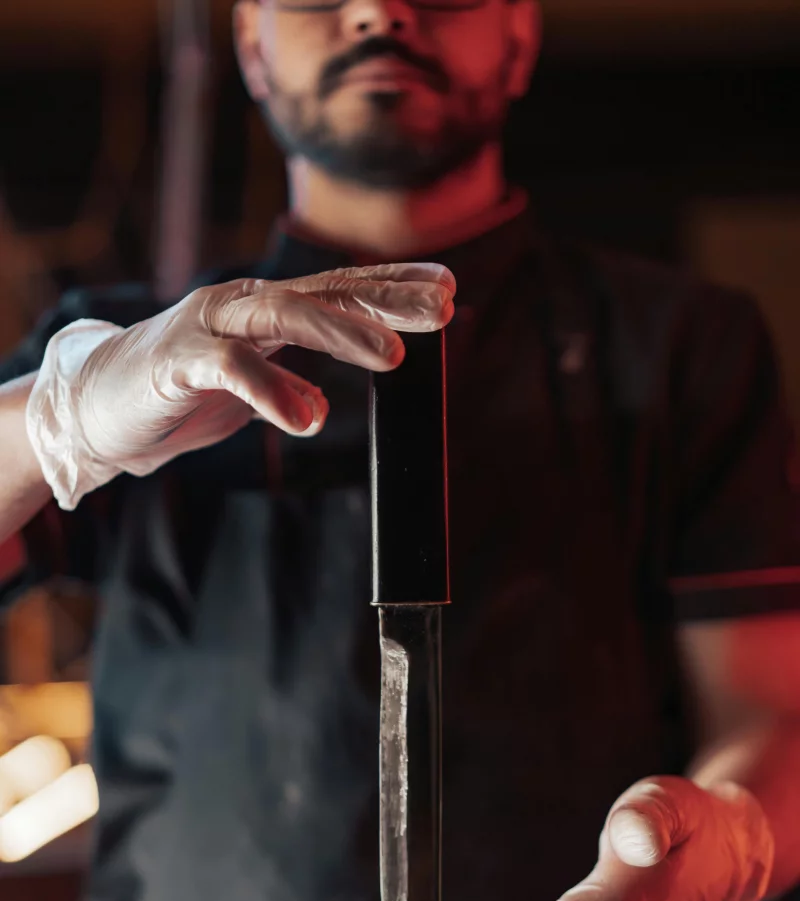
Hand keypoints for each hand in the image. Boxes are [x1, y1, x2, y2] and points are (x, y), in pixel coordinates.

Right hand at [26, 262, 454, 508]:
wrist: (97, 405)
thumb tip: (321, 410)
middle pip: (324, 292)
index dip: (393, 287)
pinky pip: (231, 370)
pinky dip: (272, 392)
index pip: (339, 290)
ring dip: (341, 332)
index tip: (448, 289)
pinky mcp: (177, 360)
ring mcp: (209, 326)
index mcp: (266, 311)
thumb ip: (286, 389)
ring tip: (392, 356)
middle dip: (386, 300)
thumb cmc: (178, 392)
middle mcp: (243, 306)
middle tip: (443, 312)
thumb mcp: (246, 387)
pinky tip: (308, 419)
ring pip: (283, 315)